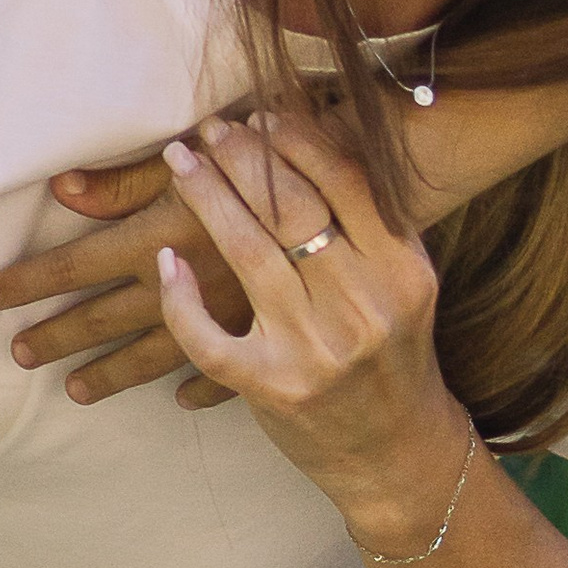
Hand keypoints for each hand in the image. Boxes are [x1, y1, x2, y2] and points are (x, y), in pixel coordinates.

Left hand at [0, 125, 350, 407]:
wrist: (383, 203)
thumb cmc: (286, 159)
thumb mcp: (204, 161)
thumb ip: (131, 181)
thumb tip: (62, 190)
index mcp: (166, 238)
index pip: (78, 265)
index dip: (32, 279)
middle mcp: (189, 287)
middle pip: (104, 319)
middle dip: (56, 335)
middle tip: (16, 352)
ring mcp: (228, 324)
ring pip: (152, 359)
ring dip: (108, 374)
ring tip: (72, 390)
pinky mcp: (273, 345)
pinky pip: (225, 376)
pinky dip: (198, 391)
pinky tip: (179, 402)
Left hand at [153, 109, 469, 552]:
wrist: (399, 452)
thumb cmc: (391, 354)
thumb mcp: (401, 285)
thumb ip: (370, 223)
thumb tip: (311, 139)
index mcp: (401, 269)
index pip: (344, 182)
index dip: (295, 141)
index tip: (258, 115)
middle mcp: (363, 305)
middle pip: (290, 208)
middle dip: (242, 158)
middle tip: (208, 129)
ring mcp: (315, 349)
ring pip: (248, 252)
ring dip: (207, 197)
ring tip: (181, 162)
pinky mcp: (272, 387)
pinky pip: (208, 336)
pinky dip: (181, 299)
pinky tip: (165, 264)